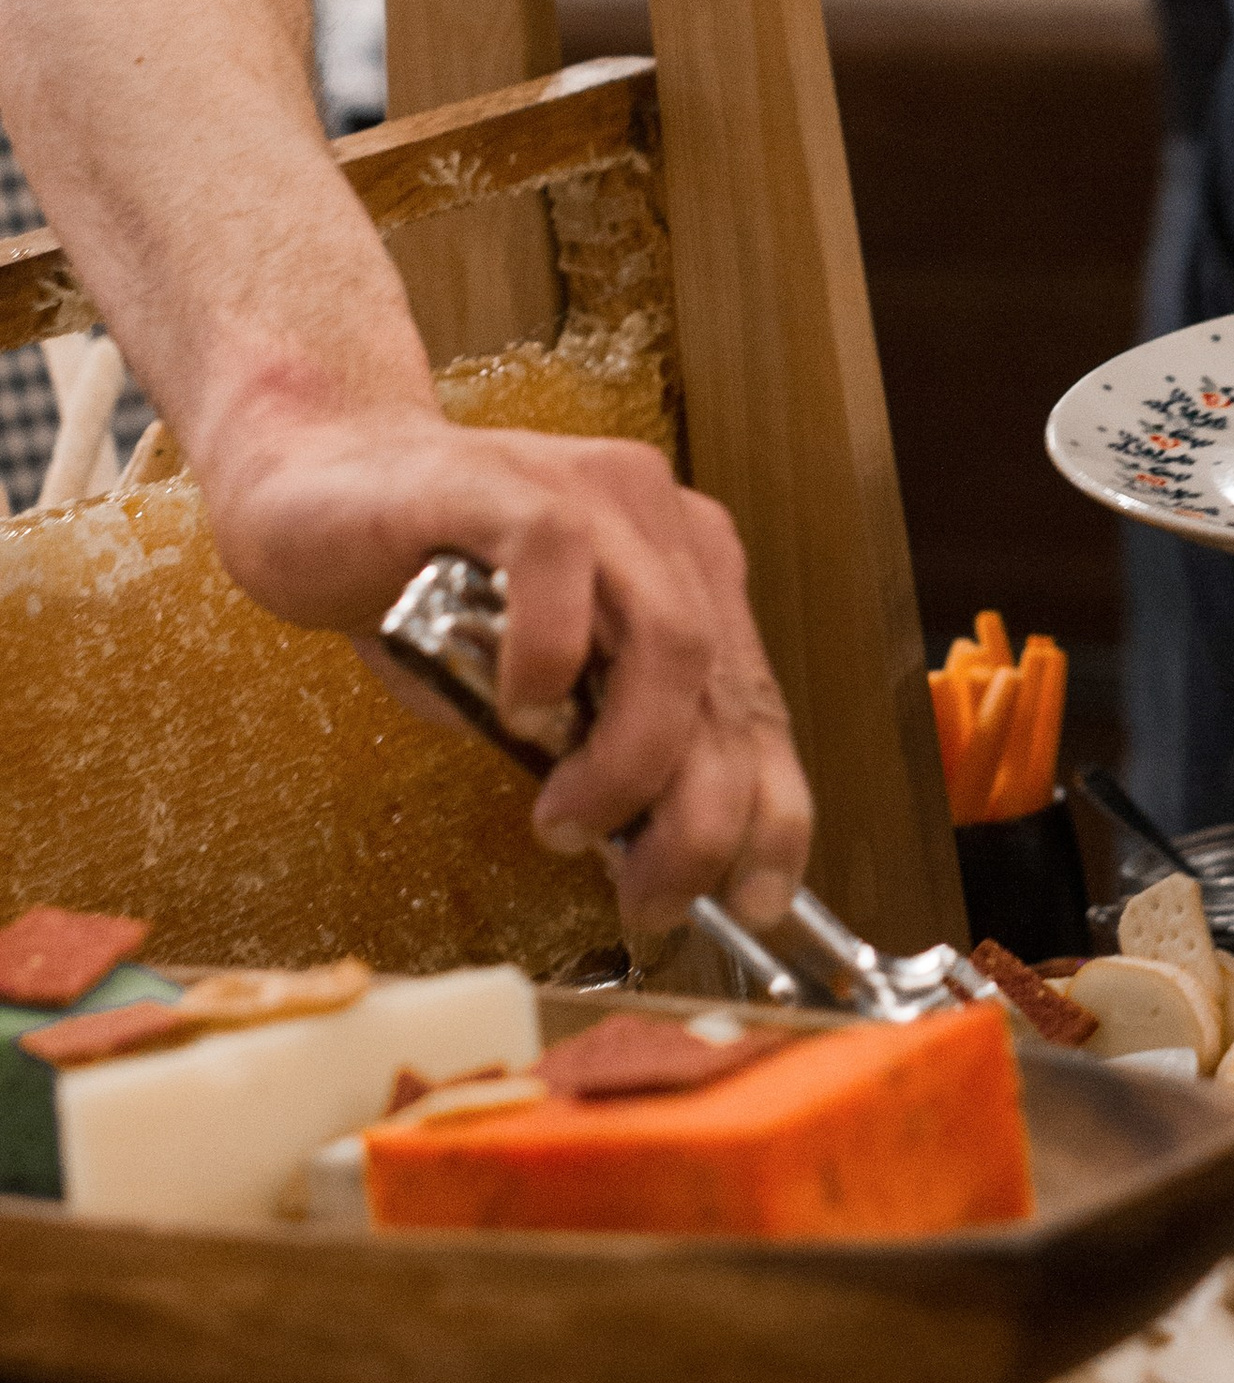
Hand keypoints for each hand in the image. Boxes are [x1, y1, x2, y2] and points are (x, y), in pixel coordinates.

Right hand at [206, 399, 812, 937]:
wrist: (313, 484)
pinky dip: (549, 655)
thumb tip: (647, 852)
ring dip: (630, 757)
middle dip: (701, 818)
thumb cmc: (418, 592)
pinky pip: (557, 563)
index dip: (772, 812)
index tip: (753, 900)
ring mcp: (590, 494)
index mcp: (685, 572)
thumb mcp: (528, 693)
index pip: (757, 705)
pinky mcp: (504, 482)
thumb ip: (592, 745)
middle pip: (725, 688)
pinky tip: (517, 709)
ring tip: (568, 819)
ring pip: (671, 636)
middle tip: (648, 895)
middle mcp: (659, 524)